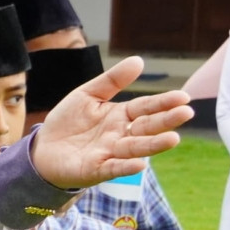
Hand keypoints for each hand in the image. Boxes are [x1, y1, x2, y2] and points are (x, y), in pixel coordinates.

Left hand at [28, 59, 193, 189]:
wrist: (43, 148)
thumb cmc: (68, 122)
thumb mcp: (87, 95)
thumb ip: (112, 80)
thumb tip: (139, 60)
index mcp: (121, 115)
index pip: (146, 107)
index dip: (163, 102)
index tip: (183, 97)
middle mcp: (120, 135)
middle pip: (147, 127)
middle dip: (166, 121)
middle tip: (186, 113)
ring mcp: (110, 153)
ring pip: (136, 148)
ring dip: (154, 144)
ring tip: (173, 138)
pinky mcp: (96, 169)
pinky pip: (113, 168)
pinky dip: (126, 166)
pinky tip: (140, 164)